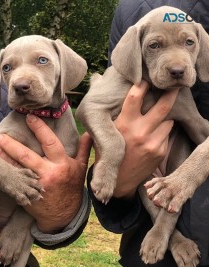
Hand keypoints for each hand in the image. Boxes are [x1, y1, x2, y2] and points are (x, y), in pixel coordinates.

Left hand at [0, 114, 91, 232]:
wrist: (63, 215)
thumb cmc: (71, 188)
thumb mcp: (80, 168)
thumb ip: (83, 149)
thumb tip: (89, 133)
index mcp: (62, 165)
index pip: (49, 142)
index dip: (39, 128)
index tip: (29, 117)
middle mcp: (48, 174)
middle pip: (26, 156)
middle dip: (11, 144)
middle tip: (1, 135)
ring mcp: (35, 185)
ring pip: (16, 167)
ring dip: (2, 155)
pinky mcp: (26, 194)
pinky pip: (13, 180)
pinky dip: (4, 170)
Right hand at [111, 80, 177, 198]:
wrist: (118, 181)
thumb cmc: (109, 154)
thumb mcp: (103, 135)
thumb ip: (107, 116)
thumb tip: (98, 88)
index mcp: (123, 125)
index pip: (135, 97)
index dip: (142, 85)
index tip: (147, 79)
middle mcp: (139, 132)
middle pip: (163, 106)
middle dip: (170, 93)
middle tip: (174, 86)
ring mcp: (152, 143)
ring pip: (168, 120)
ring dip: (164, 118)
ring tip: (156, 120)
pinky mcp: (160, 151)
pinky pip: (167, 134)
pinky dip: (162, 132)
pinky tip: (152, 137)